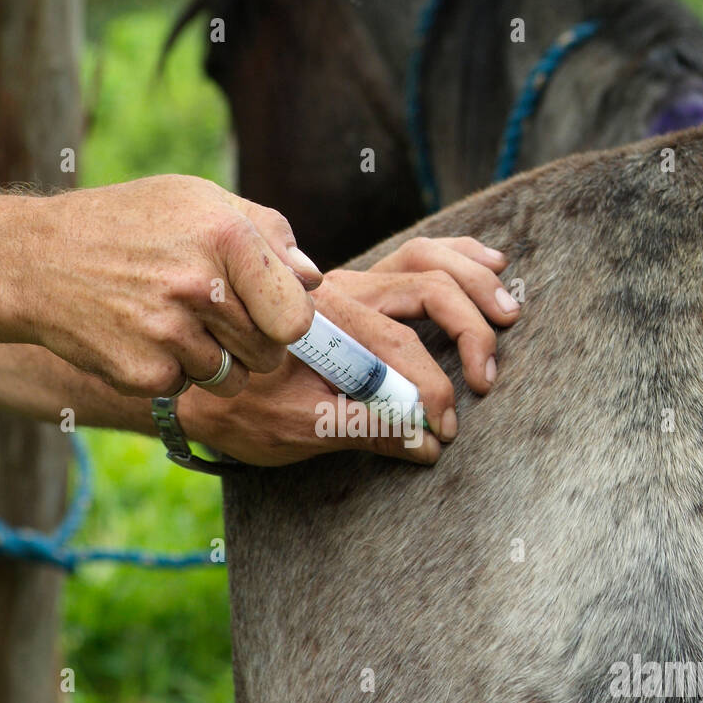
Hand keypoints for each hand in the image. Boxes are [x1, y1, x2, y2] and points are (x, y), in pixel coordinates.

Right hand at [16, 177, 322, 397]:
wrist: (38, 260)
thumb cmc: (131, 225)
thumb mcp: (198, 201)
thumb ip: (268, 234)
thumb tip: (314, 279)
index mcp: (227, 236)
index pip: (296, 317)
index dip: (290, 324)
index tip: (273, 319)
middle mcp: (200, 286)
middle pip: (268, 353)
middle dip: (252, 344)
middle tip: (214, 318)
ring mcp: (169, 333)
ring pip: (231, 379)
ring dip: (213, 362)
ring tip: (173, 322)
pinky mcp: (143, 372)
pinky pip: (186, 389)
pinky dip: (170, 373)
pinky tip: (141, 337)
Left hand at [180, 237, 518, 465]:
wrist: (193, 383)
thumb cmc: (236, 409)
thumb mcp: (292, 430)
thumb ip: (361, 432)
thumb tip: (425, 444)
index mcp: (318, 323)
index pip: (397, 345)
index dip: (431, 389)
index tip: (445, 429)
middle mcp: (336, 292)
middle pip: (423, 287)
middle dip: (467, 330)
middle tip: (487, 379)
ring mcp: (349, 285)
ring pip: (423, 259)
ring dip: (472, 281)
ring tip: (510, 309)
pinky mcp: (358, 290)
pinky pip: (414, 257)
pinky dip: (456, 258)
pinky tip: (489, 262)